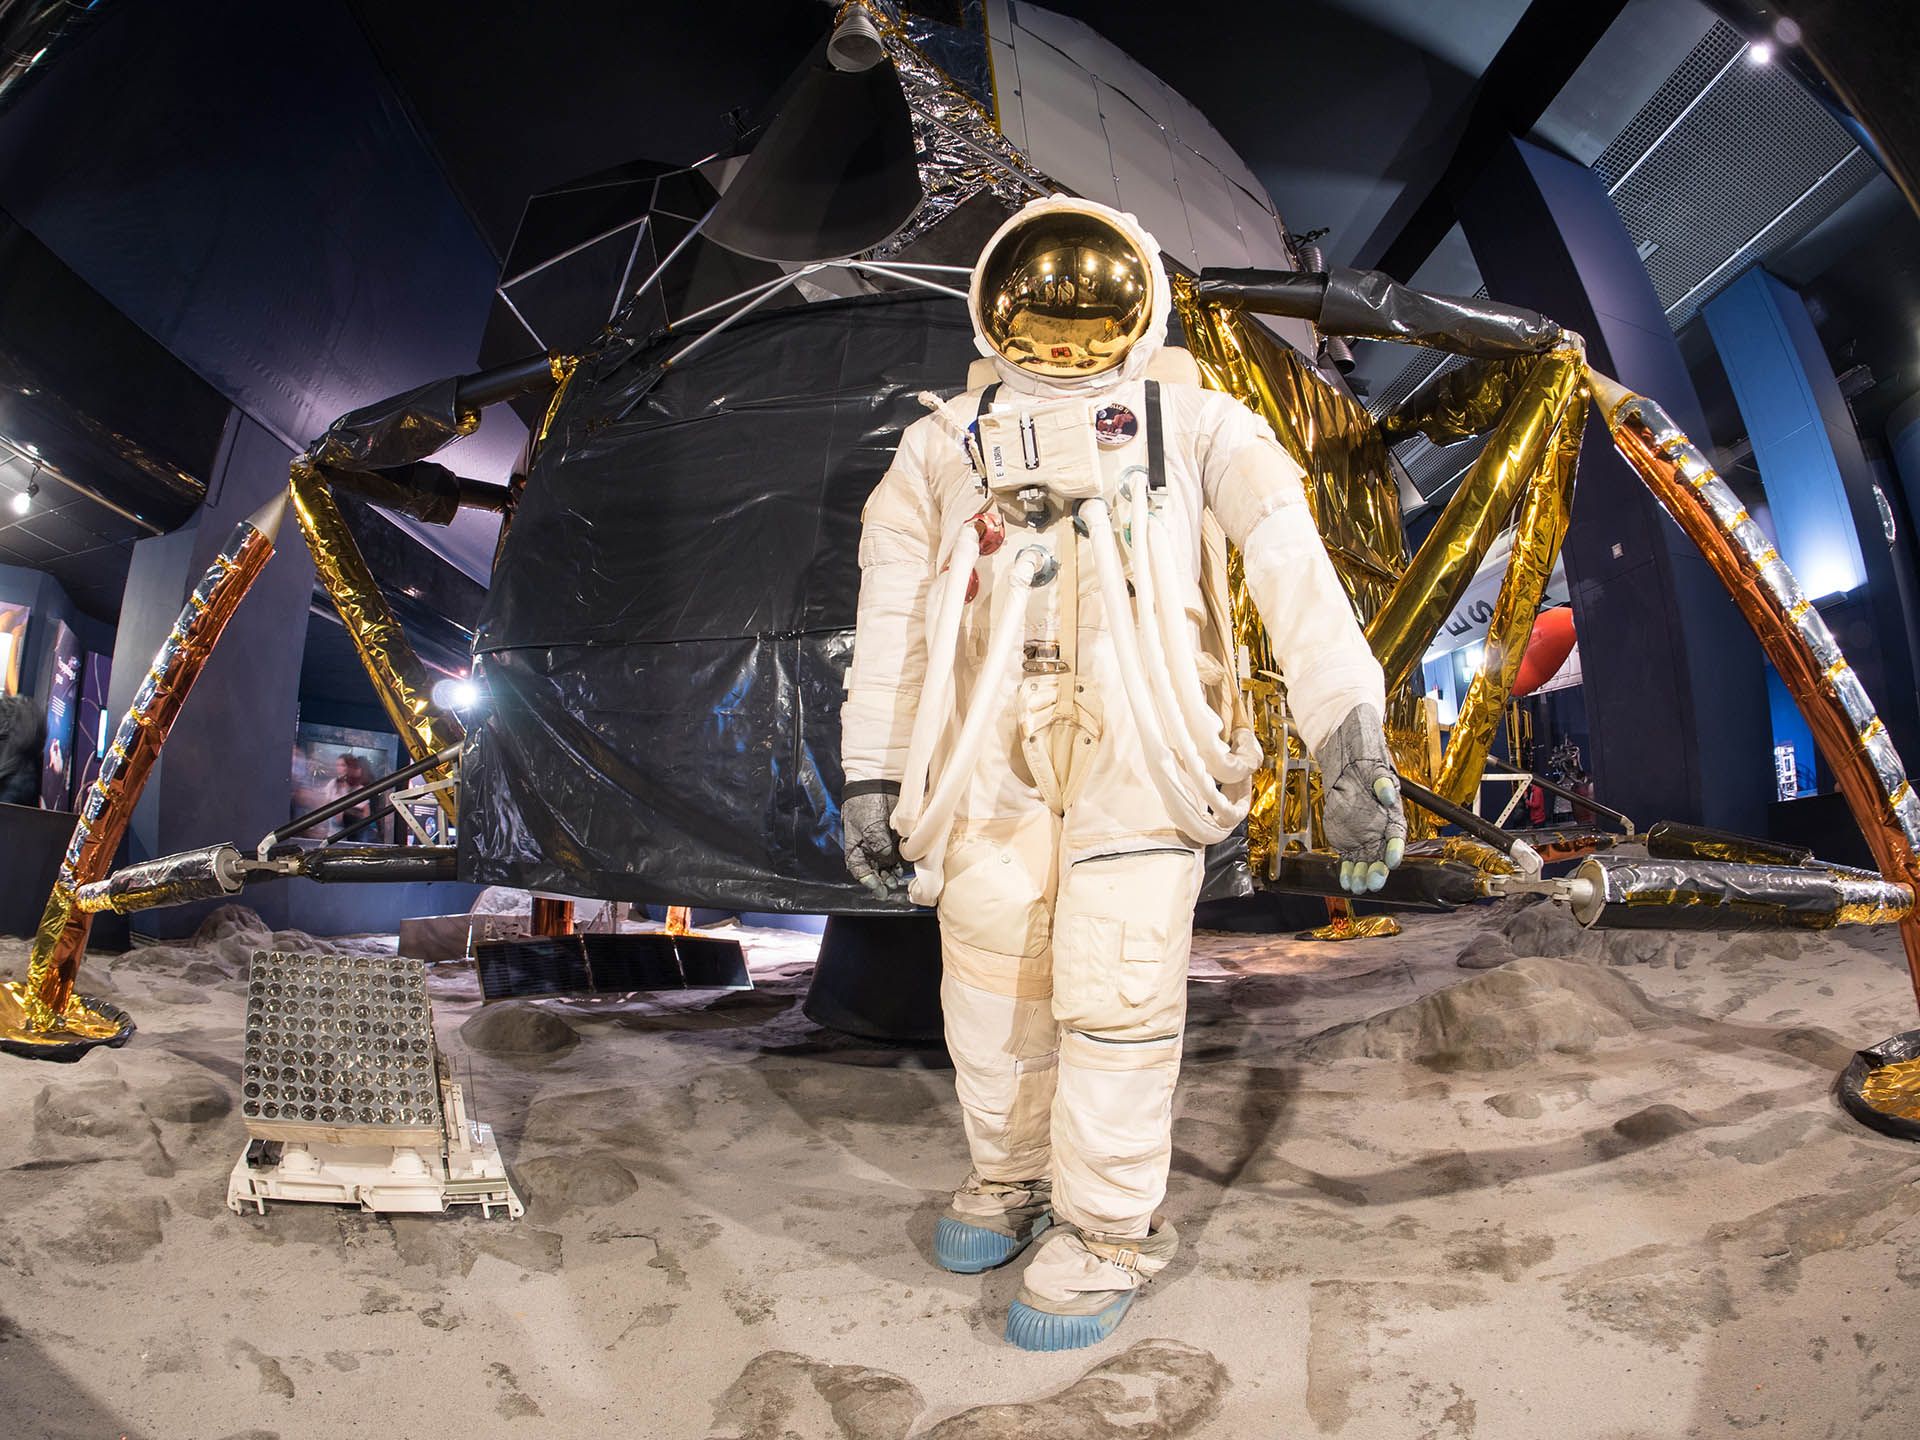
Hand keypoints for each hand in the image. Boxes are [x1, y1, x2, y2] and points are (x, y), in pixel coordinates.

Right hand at [842, 785, 906, 897]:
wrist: (877, 780)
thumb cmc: (865, 802)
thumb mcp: (867, 824)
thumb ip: (877, 843)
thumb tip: (888, 858)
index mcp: (855, 846)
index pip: (860, 870)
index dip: (869, 881)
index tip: (880, 889)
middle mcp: (868, 847)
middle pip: (876, 869)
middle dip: (884, 878)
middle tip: (894, 882)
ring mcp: (882, 841)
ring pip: (889, 863)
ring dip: (895, 870)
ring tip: (901, 874)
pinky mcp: (896, 835)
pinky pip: (899, 851)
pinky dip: (903, 858)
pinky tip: (909, 861)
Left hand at [1314, 705, 1406, 893]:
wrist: (1346, 757)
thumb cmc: (1366, 760)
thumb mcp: (1375, 765)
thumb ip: (1381, 781)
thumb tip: (1387, 795)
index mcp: (1393, 813)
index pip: (1397, 835)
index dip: (1396, 849)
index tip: (1393, 861)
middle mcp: (1381, 828)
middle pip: (1382, 854)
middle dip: (1378, 869)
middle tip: (1374, 882)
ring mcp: (1365, 835)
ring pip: (1366, 860)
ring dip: (1362, 875)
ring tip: (1357, 888)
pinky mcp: (1348, 839)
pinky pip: (1349, 858)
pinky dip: (1348, 871)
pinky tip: (1345, 882)